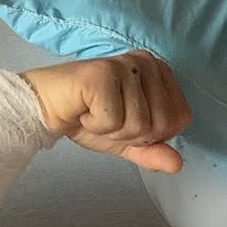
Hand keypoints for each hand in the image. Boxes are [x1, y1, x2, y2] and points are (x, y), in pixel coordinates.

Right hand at [21, 52, 192, 173]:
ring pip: (139, 124)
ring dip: (111, 130)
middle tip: (108, 118)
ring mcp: (126, 65)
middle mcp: (147, 62)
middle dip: (132, 134)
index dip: (153, 134)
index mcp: (160, 72)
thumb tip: (178, 164)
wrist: (46, 107)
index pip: (181, 119)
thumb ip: (153, 151)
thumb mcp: (127, 139)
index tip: (126, 121)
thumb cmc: (87, 117)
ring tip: (94, 114)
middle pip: (163, 124)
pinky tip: (83, 110)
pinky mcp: (103, 72)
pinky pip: (114, 120)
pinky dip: (95, 125)